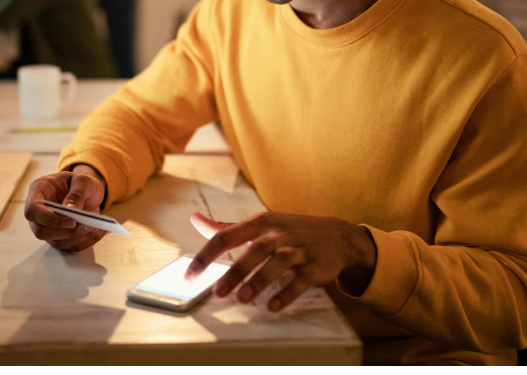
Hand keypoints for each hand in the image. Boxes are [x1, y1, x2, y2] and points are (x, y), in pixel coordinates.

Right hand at [24, 165, 107, 251]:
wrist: (87, 191)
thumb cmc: (81, 183)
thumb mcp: (83, 180)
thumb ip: (77, 193)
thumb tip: (71, 211)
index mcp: (38, 191)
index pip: (32, 210)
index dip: (49, 219)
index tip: (71, 221)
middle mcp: (39, 212)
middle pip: (40, 231)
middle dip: (65, 232)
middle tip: (86, 225)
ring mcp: (47, 227)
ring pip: (55, 242)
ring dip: (77, 238)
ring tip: (96, 227)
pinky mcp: (59, 237)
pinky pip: (69, 246)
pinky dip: (85, 242)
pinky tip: (98, 231)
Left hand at [184, 211, 375, 311]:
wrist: (338, 236)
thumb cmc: (290, 231)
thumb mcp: (261, 224)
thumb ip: (228, 227)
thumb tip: (196, 221)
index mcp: (261, 223)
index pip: (227, 236)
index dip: (206, 256)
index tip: (189, 275)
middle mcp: (279, 233)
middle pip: (255, 249)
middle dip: (236, 271)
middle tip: (218, 292)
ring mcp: (299, 249)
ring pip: (278, 262)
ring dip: (260, 280)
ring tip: (243, 299)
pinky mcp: (316, 266)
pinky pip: (301, 279)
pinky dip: (287, 292)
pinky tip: (273, 305)